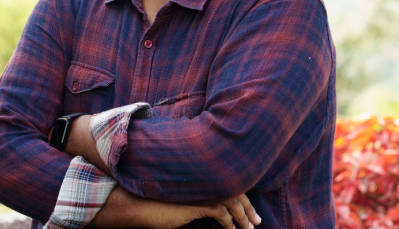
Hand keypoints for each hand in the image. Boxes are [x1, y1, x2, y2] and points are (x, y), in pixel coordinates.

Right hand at [89, 186, 259, 228]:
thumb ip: (198, 193)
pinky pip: (220, 212)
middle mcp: (205, 179)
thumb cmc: (160, 199)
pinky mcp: (197, 202)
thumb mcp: (182, 195)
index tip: (250, 207)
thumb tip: (213, 202)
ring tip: (250, 227)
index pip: (228, 181)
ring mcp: (202, 189)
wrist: (142, 202)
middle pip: (235, 189)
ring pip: (232, 201)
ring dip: (243, 216)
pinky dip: (228, 222)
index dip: (242, 194)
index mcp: (202, 175)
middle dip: (248, 207)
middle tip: (257, 221)